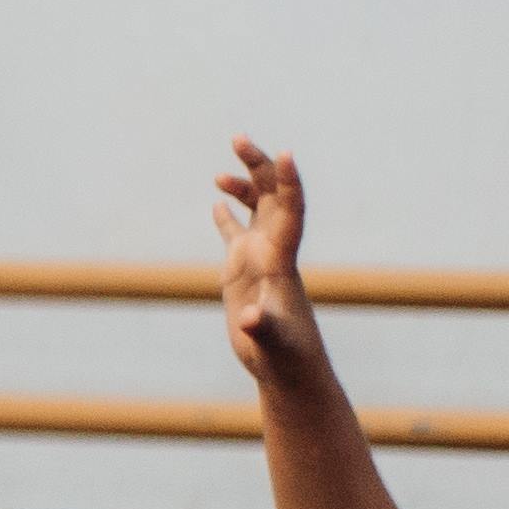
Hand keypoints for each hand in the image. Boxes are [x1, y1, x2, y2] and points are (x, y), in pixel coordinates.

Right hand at [213, 139, 322, 388]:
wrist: (289, 369)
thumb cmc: (285, 357)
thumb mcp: (272, 343)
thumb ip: (261, 327)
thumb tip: (249, 318)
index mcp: (282, 262)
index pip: (291, 214)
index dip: (290, 184)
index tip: (286, 154)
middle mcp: (274, 252)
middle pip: (272, 199)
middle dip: (259, 168)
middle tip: (239, 139)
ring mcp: (259, 260)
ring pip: (256, 211)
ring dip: (244, 187)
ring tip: (220, 174)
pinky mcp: (244, 273)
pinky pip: (237, 235)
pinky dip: (229, 216)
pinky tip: (217, 202)